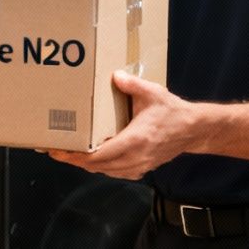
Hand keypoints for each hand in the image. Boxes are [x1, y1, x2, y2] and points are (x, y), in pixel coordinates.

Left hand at [45, 71, 200, 180]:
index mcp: (134, 140)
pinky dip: (101, 166)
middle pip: (96, 166)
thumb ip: (132, 84)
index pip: (97, 155)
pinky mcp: (141, 169)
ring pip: (104, 171)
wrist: (193, 130)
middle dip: (74, 160)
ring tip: (69, 153)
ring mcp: (138, 166)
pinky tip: (91, 157)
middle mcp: (135, 158)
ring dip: (86, 164)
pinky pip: (114, 172)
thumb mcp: (153, 93)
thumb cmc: (172, 112)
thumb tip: (114, 76)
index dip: (75, 155)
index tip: (58, 151)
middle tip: (56, 150)